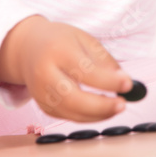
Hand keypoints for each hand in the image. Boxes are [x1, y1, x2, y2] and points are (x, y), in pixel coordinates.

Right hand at [0, 16, 133, 122]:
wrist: (27, 47)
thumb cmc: (60, 41)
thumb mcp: (84, 39)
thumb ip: (104, 60)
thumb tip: (125, 82)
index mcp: (58, 50)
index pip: (85, 70)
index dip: (109, 81)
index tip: (128, 84)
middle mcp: (45, 73)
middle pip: (73, 97)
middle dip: (101, 106)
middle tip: (122, 104)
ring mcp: (40, 93)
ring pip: (70, 112)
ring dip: (97, 115)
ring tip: (116, 107)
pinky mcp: (42, 106)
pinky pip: (67, 116)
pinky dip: (87, 117)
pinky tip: (101, 110)